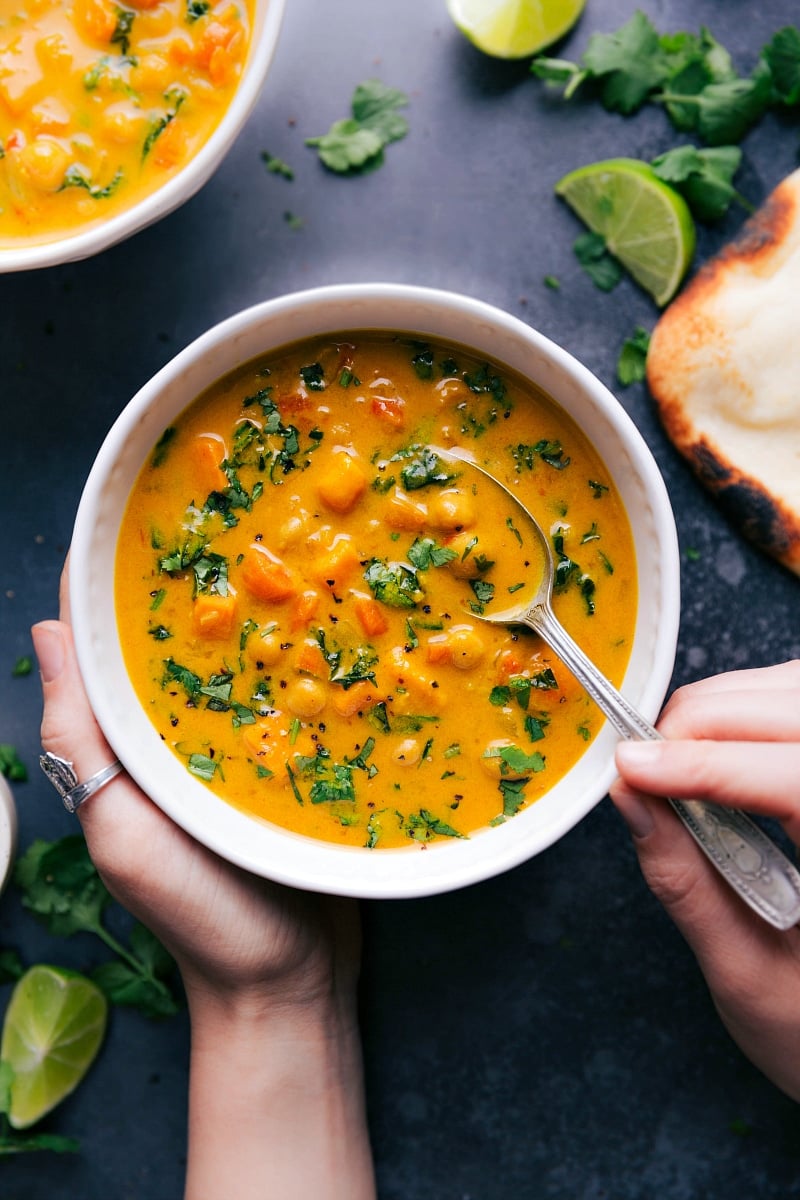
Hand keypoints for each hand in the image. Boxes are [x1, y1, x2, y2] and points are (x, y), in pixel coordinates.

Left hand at [33, 566, 375, 1199]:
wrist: (286, 982)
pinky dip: (301, 655)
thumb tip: (45, 630)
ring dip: (250, 605)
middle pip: (169, 641)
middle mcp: (176, 735)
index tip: (124, 511)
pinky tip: (329, 615)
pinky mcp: (293, 759)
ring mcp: (237, 746)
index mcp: (124, 743)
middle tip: (220, 505)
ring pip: (234, 660)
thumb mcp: (121, 833)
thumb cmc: (197, 916)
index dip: (103, 578)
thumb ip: (80, 742)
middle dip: (185, 578)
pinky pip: (290, 696)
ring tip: (277, 539)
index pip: (102, 643)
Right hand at [611, 660, 799, 1100]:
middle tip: (640, 765)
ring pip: (794, 689)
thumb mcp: (750, 976)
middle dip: (705, 722)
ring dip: (726, 707)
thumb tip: (631, 798)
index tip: (632, 768)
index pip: (792, 777)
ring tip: (674, 757)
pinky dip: (750, 707)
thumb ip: (687, 882)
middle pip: (792, 711)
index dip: (705, 763)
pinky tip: (717, 746)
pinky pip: (797, 701)